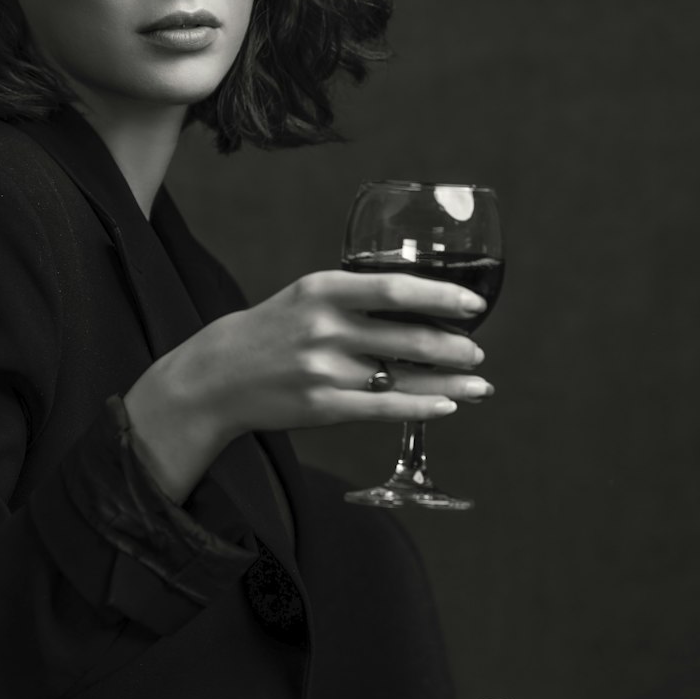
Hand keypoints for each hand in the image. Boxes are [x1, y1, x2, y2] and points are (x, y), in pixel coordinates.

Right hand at [124, 269, 489, 499]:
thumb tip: (423, 305)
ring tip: (479, 383)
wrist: (220, 373)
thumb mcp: (307, 295)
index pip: (395, 289)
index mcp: (323, 289)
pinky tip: (447, 405)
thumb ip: (356, 296)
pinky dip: (421, 407)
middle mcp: (324, 328)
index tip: (473, 303)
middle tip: (477, 351)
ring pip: (403, 377)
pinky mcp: (321, 407)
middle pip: (408, 337)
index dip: (442, 296)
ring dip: (450, 382)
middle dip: (454, 347)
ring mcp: (323, 371)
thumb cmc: (274, 329)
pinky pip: (383, 409)